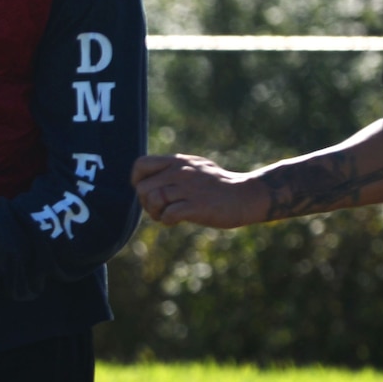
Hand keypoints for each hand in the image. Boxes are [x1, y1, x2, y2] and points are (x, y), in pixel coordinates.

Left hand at [132, 153, 268, 228]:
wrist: (245, 196)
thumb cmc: (218, 186)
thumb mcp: (195, 168)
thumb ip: (173, 169)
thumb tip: (149, 178)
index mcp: (178, 161)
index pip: (140, 164)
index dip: (137, 181)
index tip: (149, 192)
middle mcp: (181, 171)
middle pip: (142, 188)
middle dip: (146, 203)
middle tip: (160, 209)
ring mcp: (188, 188)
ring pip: (153, 200)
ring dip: (156, 213)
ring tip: (168, 215)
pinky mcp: (196, 206)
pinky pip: (168, 214)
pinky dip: (168, 221)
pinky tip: (177, 220)